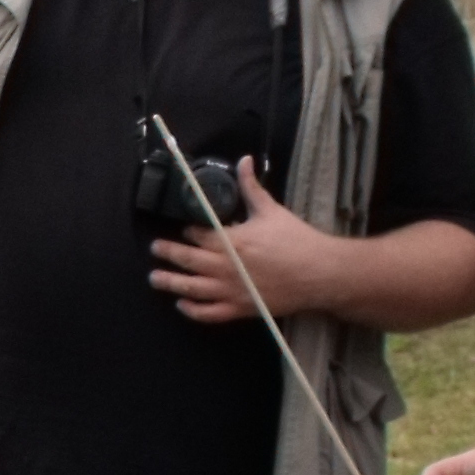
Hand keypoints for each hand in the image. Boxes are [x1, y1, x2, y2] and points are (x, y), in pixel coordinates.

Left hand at [147, 162, 324, 326]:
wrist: (320, 272)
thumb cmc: (296, 240)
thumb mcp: (271, 210)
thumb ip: (251, 187)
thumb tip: (244, 161)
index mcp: (232, 241)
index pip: (199, 235)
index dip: (188, 231)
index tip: (184, 229)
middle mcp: (225, 267)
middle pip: (187, 260)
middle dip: (168, 253)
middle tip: (155, 249)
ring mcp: (231, 291)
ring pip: (191, 289)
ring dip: (170, 283)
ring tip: (154, 278)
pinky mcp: (239, 309)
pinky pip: (209, 314)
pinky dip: (192, 311)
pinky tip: (182, 304)